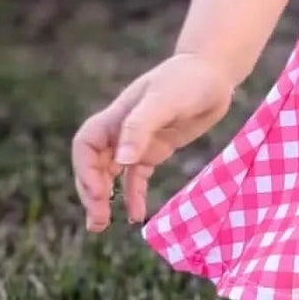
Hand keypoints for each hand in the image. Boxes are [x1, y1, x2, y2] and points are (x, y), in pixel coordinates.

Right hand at [71, 53, 234, 232]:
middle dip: (91, 193)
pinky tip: (135, 215)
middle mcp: (122, 130)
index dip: (85, 170)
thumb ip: (140, 128)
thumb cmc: (187, 80)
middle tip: (97, 221)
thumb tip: (121, 161)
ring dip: (105, 198)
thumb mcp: (163, 100)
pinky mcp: (156, 149)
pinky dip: (133, 195)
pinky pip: (136, 177)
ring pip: (111, 174)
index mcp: (116, 117)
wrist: (213, 73)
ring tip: (102, 225)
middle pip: (93, 165)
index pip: (86, 146)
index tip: (99, 193)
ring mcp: (138, 141)